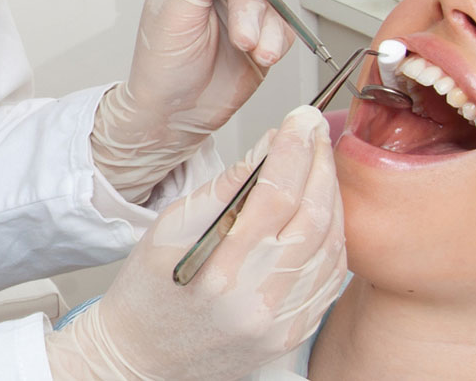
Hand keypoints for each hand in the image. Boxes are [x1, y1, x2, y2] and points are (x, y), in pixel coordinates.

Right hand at [50, 106, 346, 380]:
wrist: (140, 359)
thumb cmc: (146, 295)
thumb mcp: (169, 230)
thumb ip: (224, 187)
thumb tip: (268, 146)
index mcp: (220, 272)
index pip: (274, 193)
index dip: (292, 148)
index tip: (300, 118)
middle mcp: (257, 302)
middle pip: (312, 216)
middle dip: (320, 163)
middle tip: (317, 130)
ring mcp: (281, 324)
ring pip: (331, 247)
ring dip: (334, 197)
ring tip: (322, 164)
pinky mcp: (293, 336)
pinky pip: (331, 280)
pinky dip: (335, 239)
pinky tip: (325, 212)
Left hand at [92, 0, 293, 195]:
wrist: (174, 114)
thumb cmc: (161, 62)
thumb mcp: (175, 11)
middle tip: (240, 32)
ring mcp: (246, 4)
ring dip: (263, 25)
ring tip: (245, 48)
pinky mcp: (265, 32)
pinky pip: (285, 26)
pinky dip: (275, 42)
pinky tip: (259, 55)